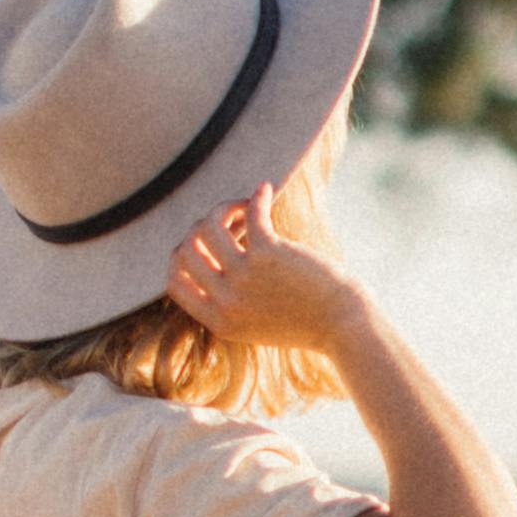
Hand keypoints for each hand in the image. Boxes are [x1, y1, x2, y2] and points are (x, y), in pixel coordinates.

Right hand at [164, 183, 370, 359]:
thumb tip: (210, 256)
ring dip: (224, 208)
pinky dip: (256, 197)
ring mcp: (243, 277)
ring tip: (244, 207)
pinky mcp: (267, 254)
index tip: (205, 245)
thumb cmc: (305, 322)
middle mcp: (225, 300)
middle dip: (201, 228)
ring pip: (208, 227)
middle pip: (186, 250)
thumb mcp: (254, 324)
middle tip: (229, 223)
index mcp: (218, 321)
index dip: (182, 256)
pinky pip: (250, 213)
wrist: (342, 326)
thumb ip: (229, 303)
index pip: (174, 282)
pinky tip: (265, 190)